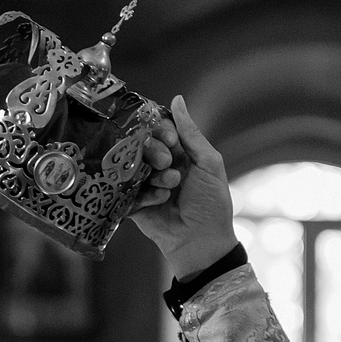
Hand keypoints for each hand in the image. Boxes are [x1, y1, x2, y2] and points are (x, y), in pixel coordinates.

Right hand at [127, 97, 237, 279]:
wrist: (203, 243)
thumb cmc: (212, 204)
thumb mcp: (209, 164)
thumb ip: (191, 133)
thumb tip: (177, 99)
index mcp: (178, 154)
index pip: (160, 130)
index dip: (161, 131)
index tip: (169, 139)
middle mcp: (159, 166)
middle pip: (144, 146)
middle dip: (155, 153)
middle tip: (167, 164)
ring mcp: (145, 185)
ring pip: (134, 167)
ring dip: (154, 176)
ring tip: (170, 189)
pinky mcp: (133, 204)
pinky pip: (128, 191)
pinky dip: (146, 194)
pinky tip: (161, 202)